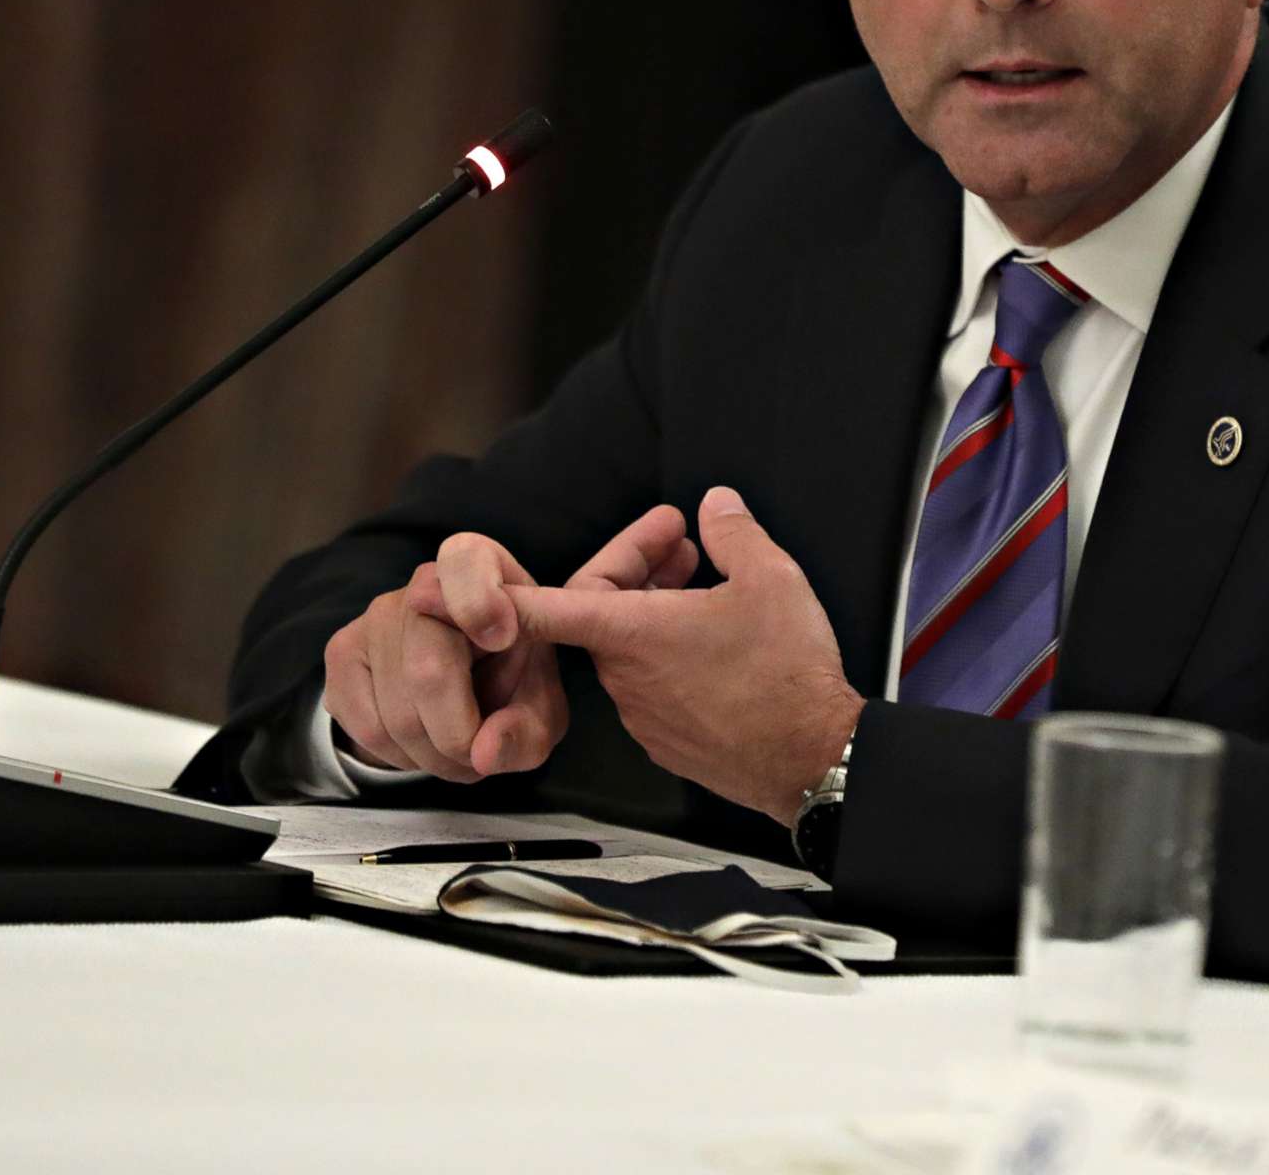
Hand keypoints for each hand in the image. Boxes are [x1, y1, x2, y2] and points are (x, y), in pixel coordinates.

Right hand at [328, 508, 701, 780]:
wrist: (459, 685)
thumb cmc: (511, 684)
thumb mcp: (540, 709)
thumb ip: (526, 730)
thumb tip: (484, 752)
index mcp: (486, 571)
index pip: (467, 563)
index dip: (479, 601)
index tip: (502, 638)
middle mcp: (425, 582)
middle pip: (429, 671)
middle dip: (459, 739)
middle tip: (479, 758)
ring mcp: (376, 615)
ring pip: (398, 715)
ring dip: (433, 758)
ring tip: (456, 752)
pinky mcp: (342, 651)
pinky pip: (368, 728)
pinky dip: (401, 758)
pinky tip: (421, 745)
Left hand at [471, 487, 864, 825]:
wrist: (811, 762)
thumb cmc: (786, 674)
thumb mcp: (769, 580)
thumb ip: (733, 533)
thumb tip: (716, 505)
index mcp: (632, 633)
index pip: (545, 606)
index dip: (498, 590)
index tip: (457, 581)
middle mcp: (624, 678)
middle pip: (601, 612)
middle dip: (636, 569)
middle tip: (684, 544)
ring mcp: (643, 716)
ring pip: (628, 650)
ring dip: (654, 612)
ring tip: (706, 585)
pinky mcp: (667, 742)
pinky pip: (651, 686)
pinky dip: (667, 654)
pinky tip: (715, 640)